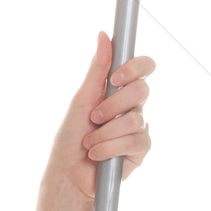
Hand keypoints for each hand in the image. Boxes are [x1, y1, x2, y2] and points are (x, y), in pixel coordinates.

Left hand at [45, 31, 154, 205]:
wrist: (68, 174)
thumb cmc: (70, 138)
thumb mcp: (81, 100)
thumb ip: (96, 69)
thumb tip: (103, 36)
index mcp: (118, 90)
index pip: (142, 67)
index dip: (135, 67)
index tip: (115, 78)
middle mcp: (132, 106)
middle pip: (141, 90)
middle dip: (113, 105)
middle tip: (94, 117)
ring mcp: (138, 128)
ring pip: (135, 119)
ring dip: (105, 132)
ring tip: (90, 142)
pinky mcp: (140, 150)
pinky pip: (136, 141)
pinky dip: (111, 147)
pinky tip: (98, 155)